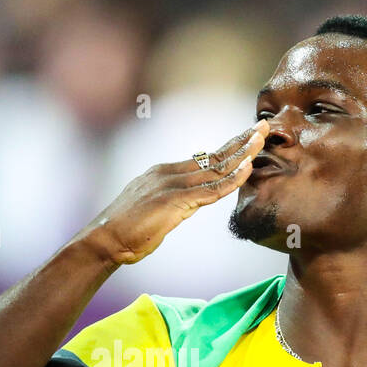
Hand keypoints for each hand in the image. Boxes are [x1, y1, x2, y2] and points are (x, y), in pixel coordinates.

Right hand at [72, 121, 270, 265]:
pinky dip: (231, 179)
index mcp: (164, 173)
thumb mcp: (153, 210)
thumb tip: (186, 202)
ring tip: (261, 139)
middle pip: (213, 156)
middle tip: (262, 126)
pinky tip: (247, 169)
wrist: (104, 239)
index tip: (247, 139)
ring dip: (241, 153)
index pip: (204, 159)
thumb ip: (172, 202)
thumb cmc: (125, 232)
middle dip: (240, 141)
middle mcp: (169, 173)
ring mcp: (171, 185)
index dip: (228, 149)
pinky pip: (210, 190)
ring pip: (215, 168)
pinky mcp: (173, 201)